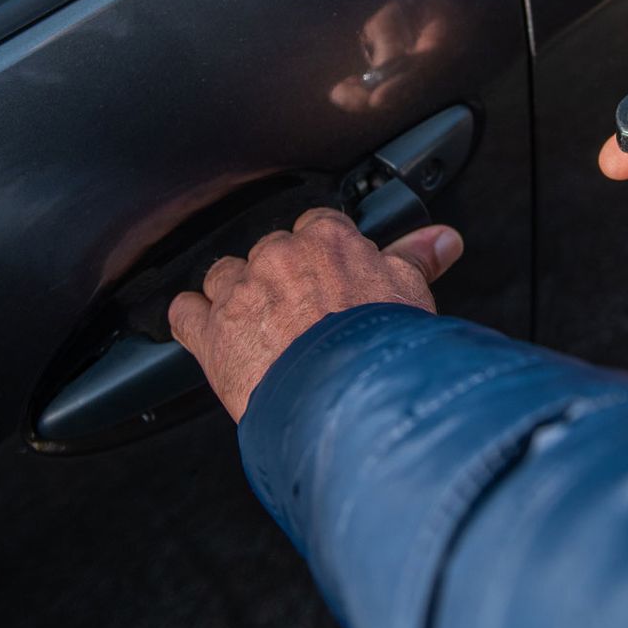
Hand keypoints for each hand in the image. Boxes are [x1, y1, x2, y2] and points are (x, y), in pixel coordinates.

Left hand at [168, 209, 463, 420]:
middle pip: (269, 252)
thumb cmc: (382, 350)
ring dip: (234, 297)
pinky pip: (184, 311)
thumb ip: (417, 260)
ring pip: (223, 276)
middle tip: (299, 316)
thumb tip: (443, 239)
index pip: (318, 227)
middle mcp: (278, 255)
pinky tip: (204, 335)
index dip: (322, 255)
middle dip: (279, 279)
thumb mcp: (411, 295)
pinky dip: (191, 321)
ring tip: (254, 329)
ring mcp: (240, 291)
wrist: (347, 401)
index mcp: (327, 240)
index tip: (328, 277)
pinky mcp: (210, 331)